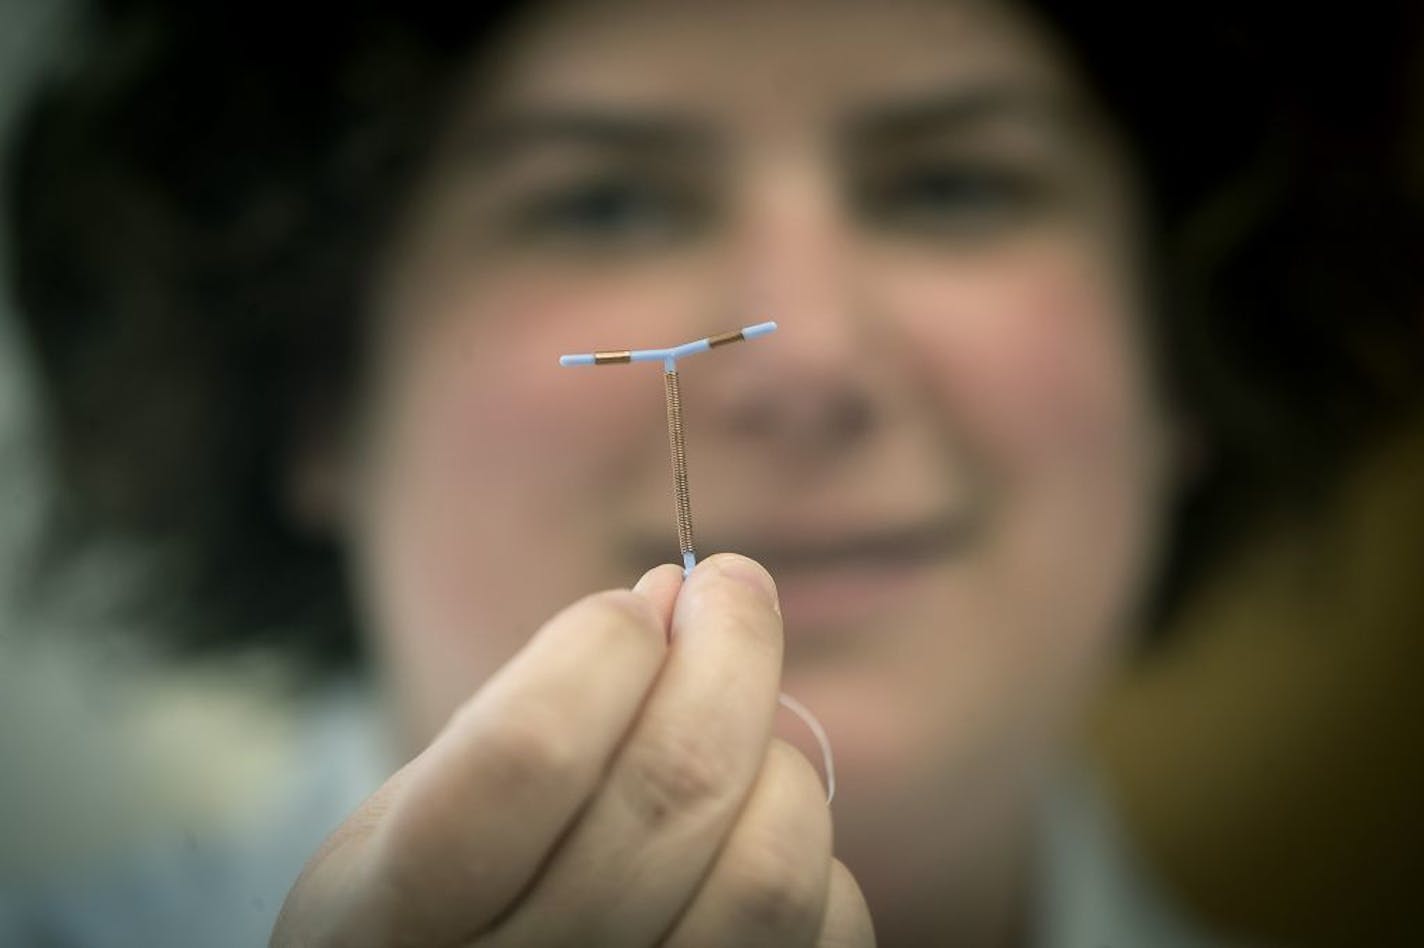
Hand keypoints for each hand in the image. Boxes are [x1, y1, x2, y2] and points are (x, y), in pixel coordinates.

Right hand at [271, 553, 874, 946]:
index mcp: (392, 916)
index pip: (531, 752)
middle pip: (678, 785)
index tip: (637, 602)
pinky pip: (831, 926)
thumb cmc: (447, 898)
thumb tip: (675, 598)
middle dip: (731, 646)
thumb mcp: (419, 809)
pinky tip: (752, 825)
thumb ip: (526, 708)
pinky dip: (810, 850)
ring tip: (734, 731)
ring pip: (770, 864)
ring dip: (771, 756)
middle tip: (733, 589)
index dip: (603, 648)